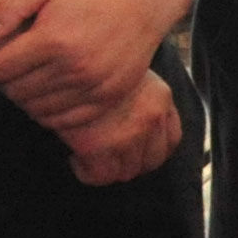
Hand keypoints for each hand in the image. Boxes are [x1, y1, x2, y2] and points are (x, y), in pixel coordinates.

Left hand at [0, 0, 175, 128]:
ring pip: (38, 109)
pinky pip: (66, 120)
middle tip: (8, 73)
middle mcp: (74, 66)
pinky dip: (49, 114)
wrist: (145, 3)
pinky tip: (47, 97)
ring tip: (27, 83)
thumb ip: (11, 7)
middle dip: (4, 84)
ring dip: (25, 100)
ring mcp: (94, 84)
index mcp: (53, 39)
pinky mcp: (109, 96)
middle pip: (16, 91)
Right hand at [59, 72, 181, 186]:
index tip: (132, 152)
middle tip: (107, 157)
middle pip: (150, 161)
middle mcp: (151, 118)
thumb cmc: (92, 64)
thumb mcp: (130, 73)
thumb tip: (134, 125)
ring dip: (108, 168)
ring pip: (125, 172)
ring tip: (89, 157)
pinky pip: (100, 176)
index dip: (150, 152)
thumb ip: (142, 97)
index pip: (170, 141)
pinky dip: (88, 173)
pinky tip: (76, 159)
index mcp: (161, 99)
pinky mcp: (97, 145)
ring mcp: (127, 134)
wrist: (67, 61)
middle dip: (129, 163)